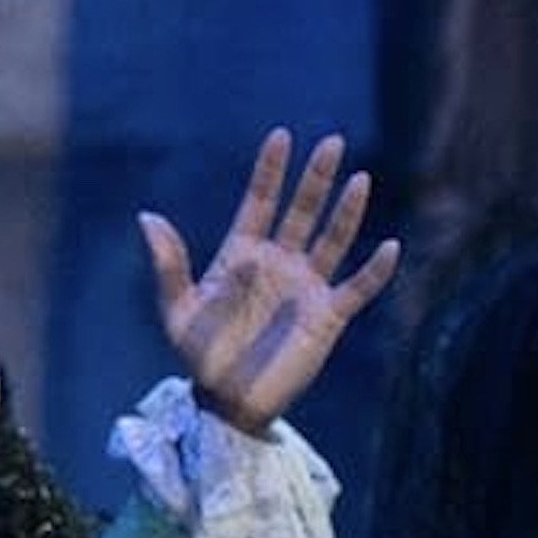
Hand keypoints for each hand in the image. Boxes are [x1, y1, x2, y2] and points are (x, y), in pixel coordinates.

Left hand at [140, 127, 397, 432]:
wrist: (227, 400)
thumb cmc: (199, 355)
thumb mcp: (177, 310)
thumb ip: (168, 264)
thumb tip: (148, 216)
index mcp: (241, 255)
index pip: (259, 202)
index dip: (270, 171)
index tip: (280, 137)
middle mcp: (278, 263)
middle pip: (301, 211)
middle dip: (315, 178)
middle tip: (331, 141)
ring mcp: (305, 287)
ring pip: (332, 240)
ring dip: (346, 211)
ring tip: (359, 178)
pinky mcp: (327, 316)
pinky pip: (357, 288)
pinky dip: (375, 271)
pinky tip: (389, 247)